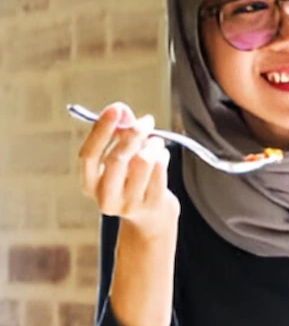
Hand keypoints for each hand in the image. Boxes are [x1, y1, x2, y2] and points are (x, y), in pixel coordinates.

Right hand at [77, 103, 177, 238]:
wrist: (151, 216)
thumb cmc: (133, 180)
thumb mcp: (121, 158)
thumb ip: (119, 133)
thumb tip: (121, 111)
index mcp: (90, 184)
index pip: (88, 155)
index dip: (101, 130)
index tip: (115, 109)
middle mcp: (105, 197)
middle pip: (116, 159)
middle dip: (133, 134)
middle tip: (146, 121)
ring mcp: (129, 204)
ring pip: (142, 161)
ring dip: (152, 145)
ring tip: (156, 143)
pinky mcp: (152, 204)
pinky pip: (160, 169)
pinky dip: (163, 155)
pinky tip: (162, 156)